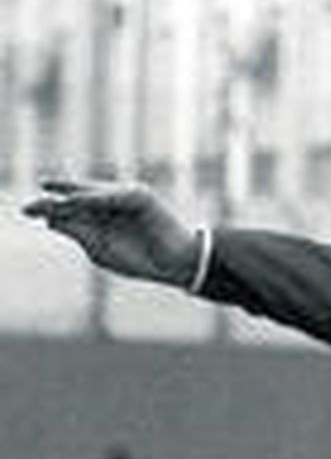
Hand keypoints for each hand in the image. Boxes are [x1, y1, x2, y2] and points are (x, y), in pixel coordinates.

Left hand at [22, 179, 201, 285]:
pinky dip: (92, 199)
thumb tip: (51, 219)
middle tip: (29, 204)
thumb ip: (78, 232)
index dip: (53, 204)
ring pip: (92, 195)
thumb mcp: (100, 248)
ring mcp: (129, 196)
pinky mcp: (140, 196)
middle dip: (56, 197)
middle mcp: (116, 200)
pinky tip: (72, 202)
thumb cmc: (142, 260)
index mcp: (107, 214)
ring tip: (48, 202)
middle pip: (80, 195)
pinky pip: (111, 197)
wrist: (176, 264)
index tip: (27, 209)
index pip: (75, 205)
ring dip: (70, 199)